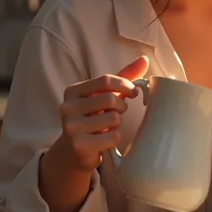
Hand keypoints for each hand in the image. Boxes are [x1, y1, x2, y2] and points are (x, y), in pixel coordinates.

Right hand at [58, 55, 148, 171]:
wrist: (74, 152)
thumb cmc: (94, 117)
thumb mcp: (104, 95)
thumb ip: (123, 76)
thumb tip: (144, 59)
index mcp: (72, 91)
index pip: (105, 80)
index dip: (125, 85)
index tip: (134, 92)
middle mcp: (67, 107)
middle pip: (110, 99)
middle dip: (122, 106)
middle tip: (119, 112)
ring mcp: (71, 127)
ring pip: (113, 118)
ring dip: (117, 123)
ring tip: (108, 126)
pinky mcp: (79, 146)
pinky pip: (113, 137)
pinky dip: (115, 137)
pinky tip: (105, 139)